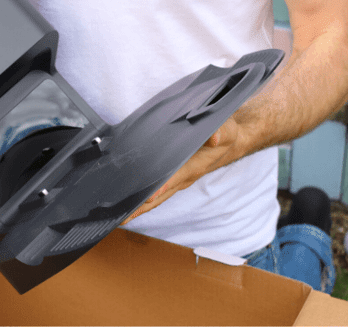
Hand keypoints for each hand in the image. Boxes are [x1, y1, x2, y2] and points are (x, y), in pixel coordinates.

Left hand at [121, 116, 240, 224]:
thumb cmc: (224, 134)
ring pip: (156, 198)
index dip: (161, 187)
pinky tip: (127, 206)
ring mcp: (177, 181)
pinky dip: (141, 201)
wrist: (228, 143)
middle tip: (122, 217)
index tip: (148, 196)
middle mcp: (183, 178)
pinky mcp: (172, 179)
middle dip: (142, 207)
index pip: (174, 178)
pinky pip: (156, 193)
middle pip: (160, 196)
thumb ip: (220, 131)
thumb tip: (214, 137)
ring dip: (138, 208)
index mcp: (193, 166)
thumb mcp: (225, 129)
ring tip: (119, 218)